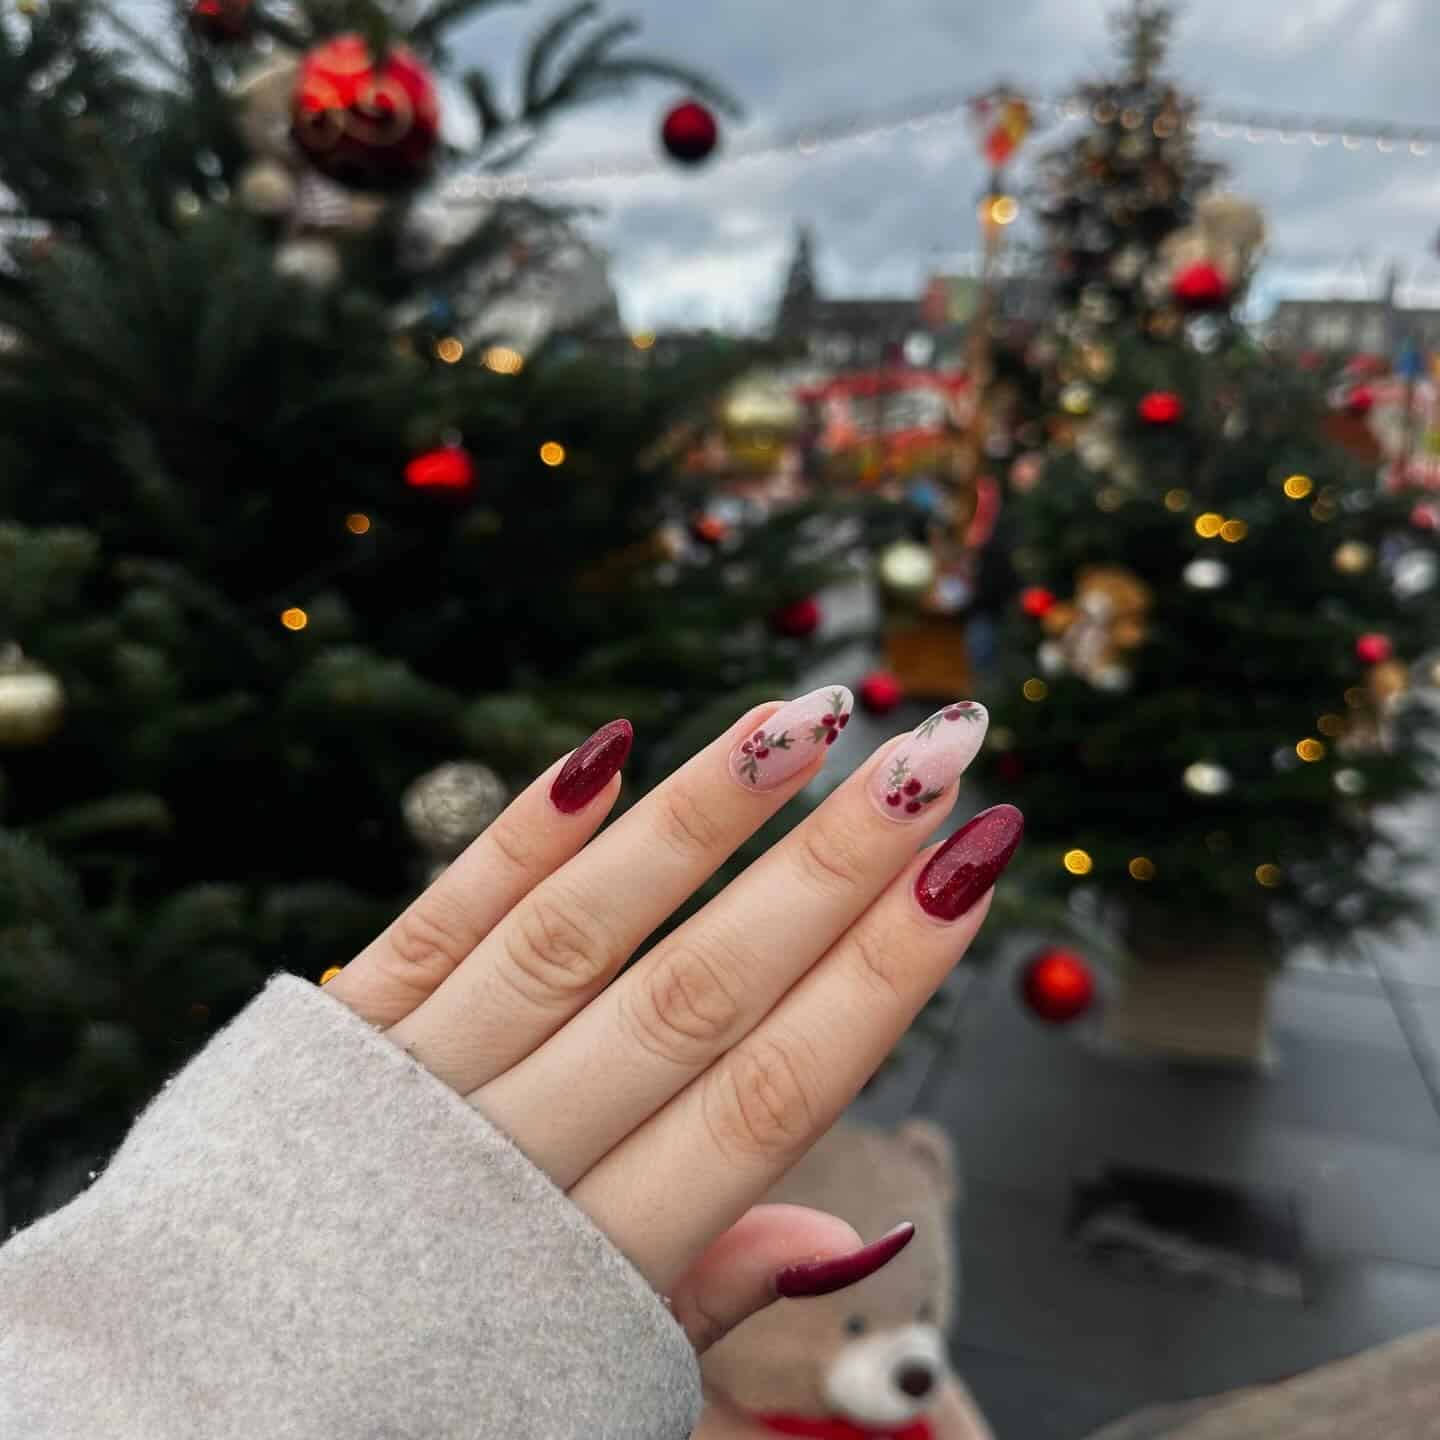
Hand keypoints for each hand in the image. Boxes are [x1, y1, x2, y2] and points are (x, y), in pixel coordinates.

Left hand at [323, 687, 1018, 1351]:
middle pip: (702, 990)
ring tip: (809, 717)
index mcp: (602, 1257)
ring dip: (701, 817)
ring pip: (584, 931)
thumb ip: (718, 1290)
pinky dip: (523, 834)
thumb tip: (865, 1234)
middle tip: (938, 753)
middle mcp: (519, 1153)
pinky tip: (610, 750)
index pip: (778, 1089)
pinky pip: (444, 916)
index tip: (973, 865)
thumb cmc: (435, 1381)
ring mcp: (424, 1077)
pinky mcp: (345, 1026)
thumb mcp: (596, 1371)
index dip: (886, 971)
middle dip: (835, 867)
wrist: (205, 1395)